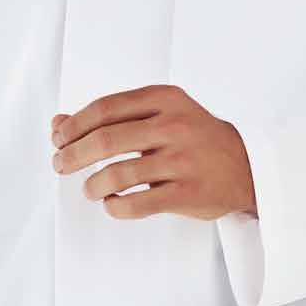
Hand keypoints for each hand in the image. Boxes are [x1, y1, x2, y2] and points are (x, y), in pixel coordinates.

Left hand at [50, 84, 256, 220]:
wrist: (247, 166)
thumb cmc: (194, 138)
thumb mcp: (158, 114)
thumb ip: (111, 116)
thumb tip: (59, 123)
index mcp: (164, 99)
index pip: (105, 108)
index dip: (74, 126)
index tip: (58, 139)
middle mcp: (174, 126)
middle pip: (105, 140)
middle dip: (73, 155)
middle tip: (60, 165)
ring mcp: (182, 160)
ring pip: (118, 175)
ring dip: (93, 185)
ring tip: (90, 189)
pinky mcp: (187, 193)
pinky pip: (137, 205)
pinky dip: (115, 206)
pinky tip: (112, 202)